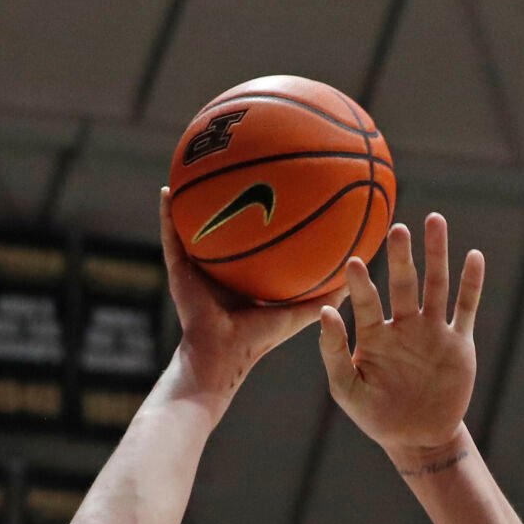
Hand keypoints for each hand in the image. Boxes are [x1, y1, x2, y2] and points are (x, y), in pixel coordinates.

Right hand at [159, 188, 339, 397]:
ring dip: (194, 200)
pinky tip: (167, 190)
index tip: (280, 192)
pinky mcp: (179, 269)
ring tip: (196, 168)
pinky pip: (171, 236)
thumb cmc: (259, 339)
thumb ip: (326, 296)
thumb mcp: (299, 313)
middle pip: (226, 228)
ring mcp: (197, 268)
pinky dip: (167, 214)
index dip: (266, 220)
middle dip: (232, 199)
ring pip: (194, 226)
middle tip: (241, 169)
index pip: (257, 244)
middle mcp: (221, 269)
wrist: (222, 355)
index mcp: (247, 279)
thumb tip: (356, 274)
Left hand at [316, 213, 484, 458]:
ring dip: (436, 254)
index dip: (360, 283)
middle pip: (404, 282)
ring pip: (436, 285)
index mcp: (374, 334)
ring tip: (435, 221)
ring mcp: (433, 331)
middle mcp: (404, 325)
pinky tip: (473, 257)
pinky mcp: (459, 343)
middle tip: (397, 228)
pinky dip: (471, 283)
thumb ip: (333, 352)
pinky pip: (466, 308)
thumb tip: (324, 311)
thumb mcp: (347, 389)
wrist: (419, 437)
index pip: (366, 301)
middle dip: (401, 255)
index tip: (353, 262)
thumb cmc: (376, 415)